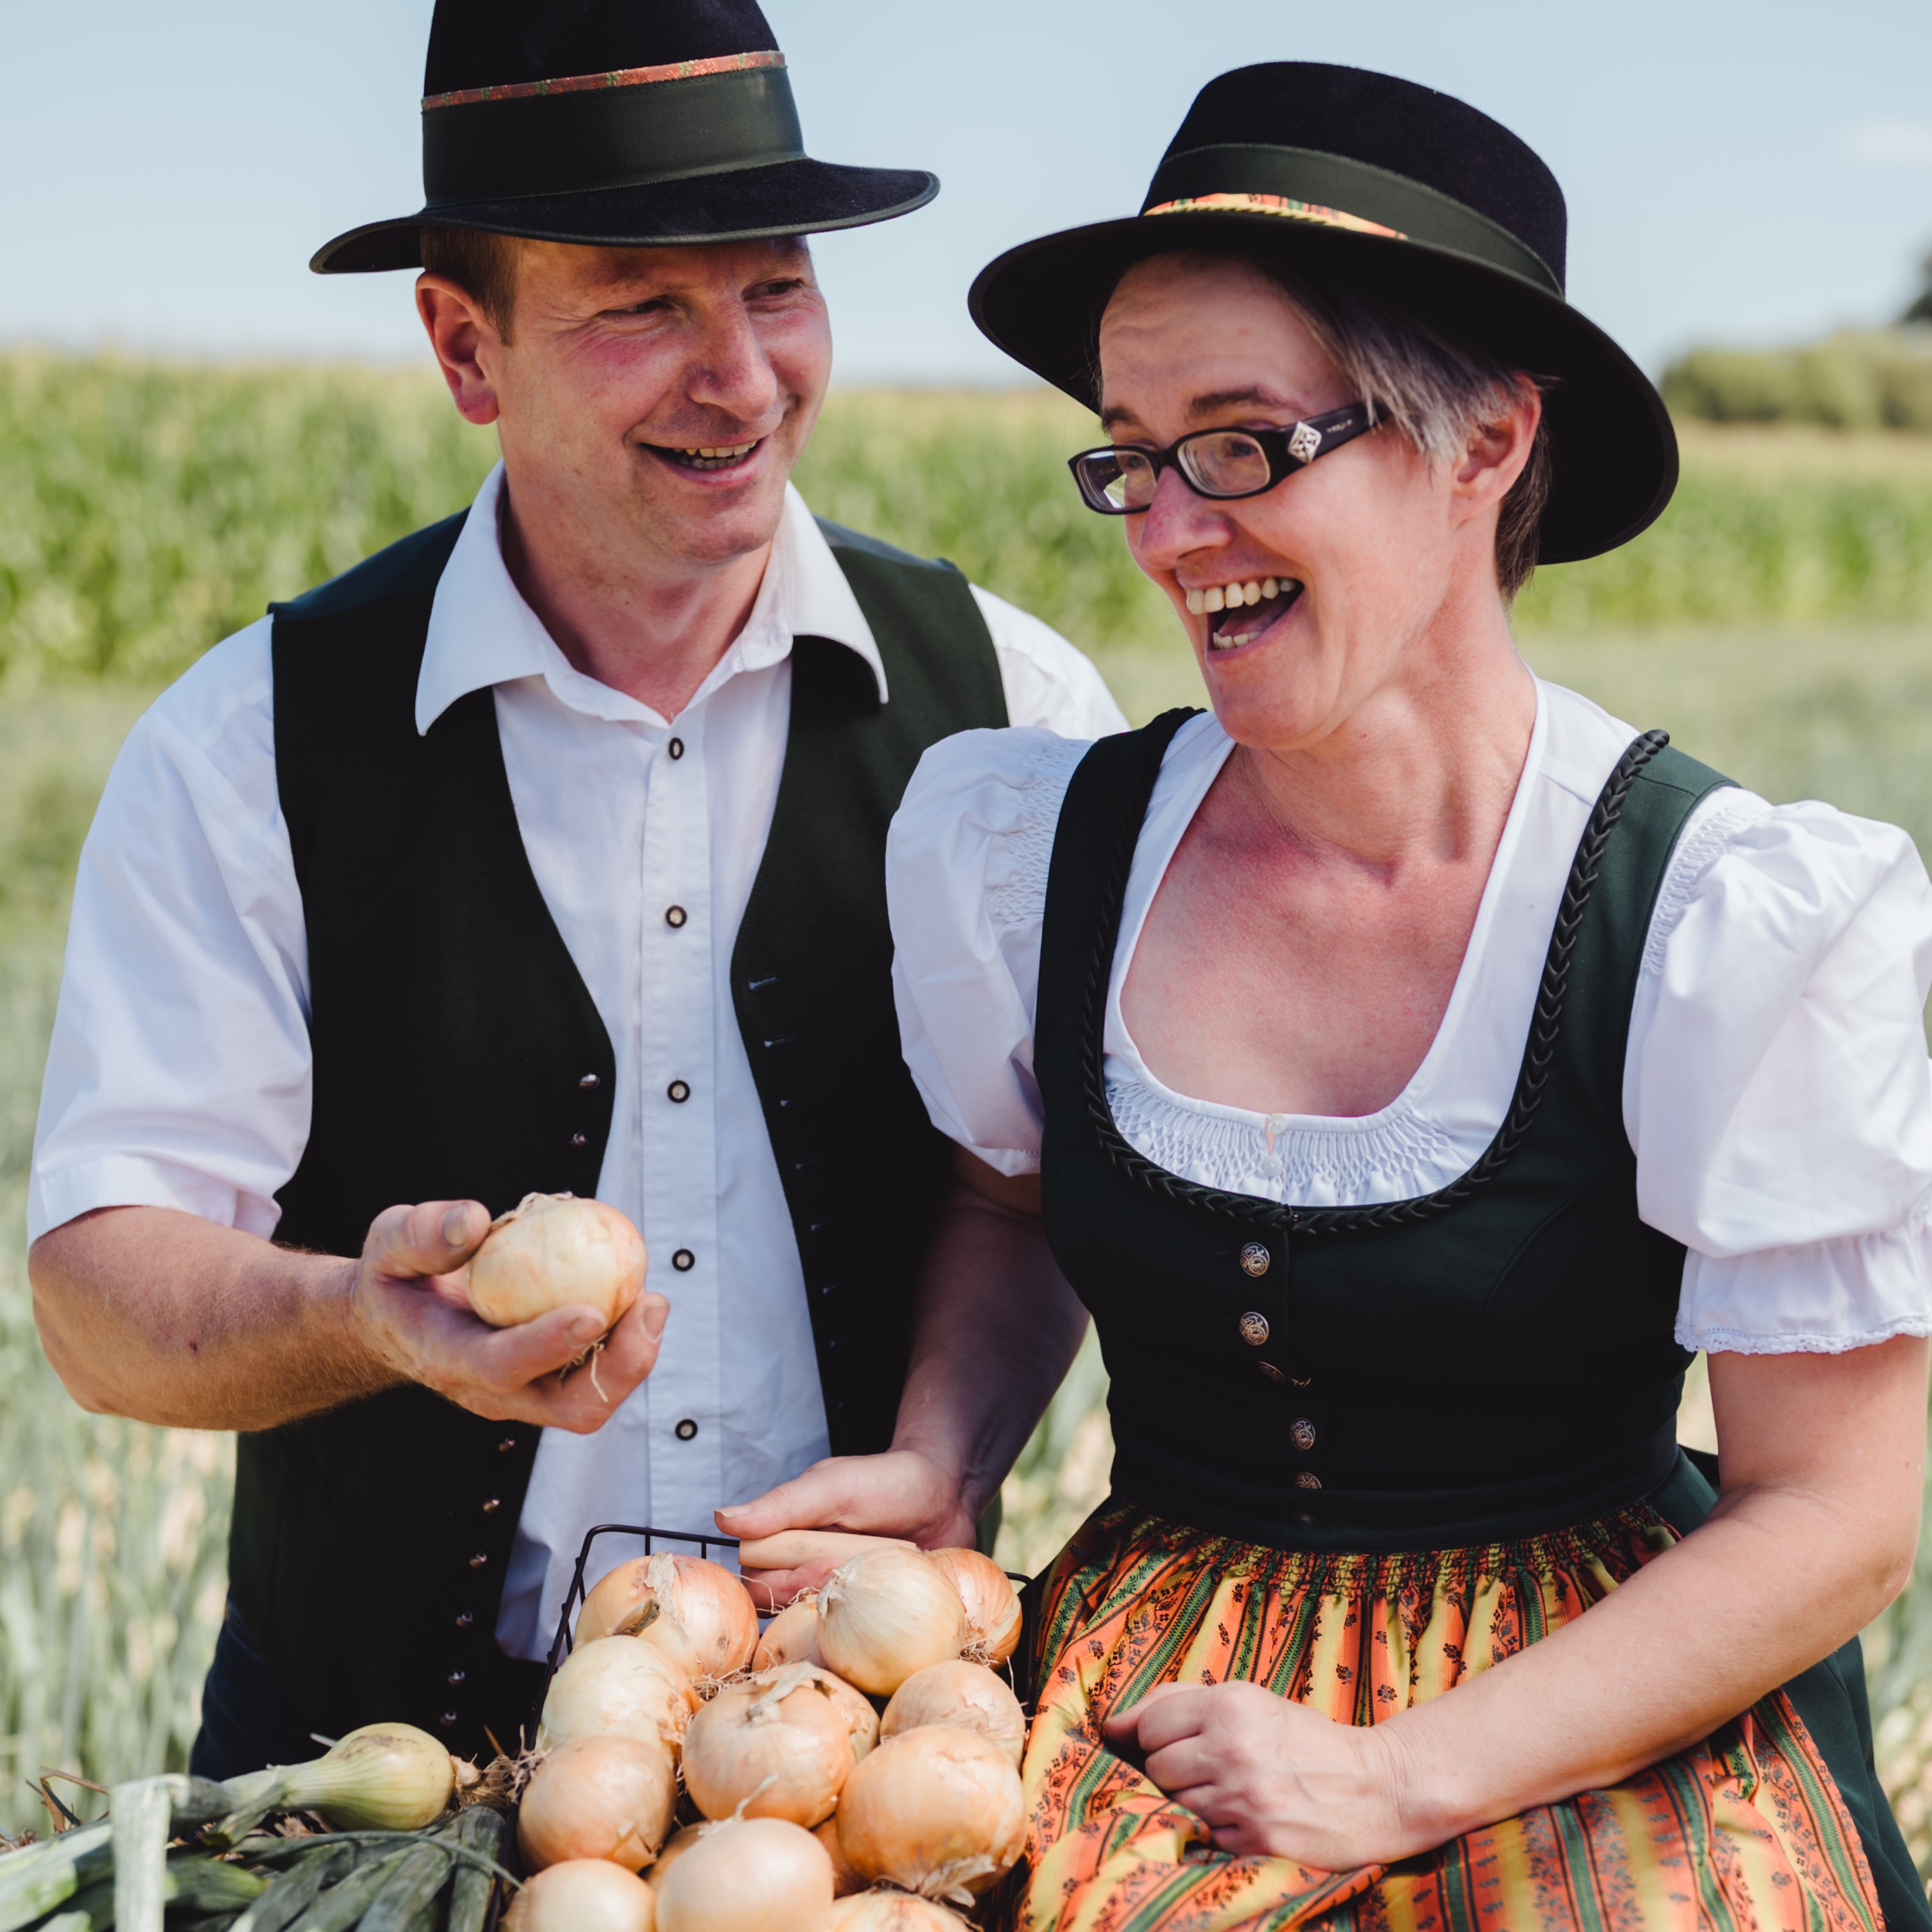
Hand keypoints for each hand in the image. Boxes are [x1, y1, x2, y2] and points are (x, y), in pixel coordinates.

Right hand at [348, 1199, 669, 1432]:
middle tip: (651, 1306)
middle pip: (569, 1407)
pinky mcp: (546, 1382)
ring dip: (634, 1355)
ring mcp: (523, 1393)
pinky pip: (595, 1371)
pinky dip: (624, 1339)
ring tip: (653, 1301)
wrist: (393, 1322)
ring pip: (592, 1397)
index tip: (592, 1312)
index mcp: (447, 1358)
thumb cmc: (396, 1278)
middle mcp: (491, 1390)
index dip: (548, 1344)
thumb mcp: (388, 1245)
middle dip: (622, 1369)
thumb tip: (474, 1220)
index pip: (501, 1365)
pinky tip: (636, 1291)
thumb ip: (422, 1235)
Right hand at [716, 1448, 976, 1604]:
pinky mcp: (873, 1615)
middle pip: (783, 1606)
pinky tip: (892, 1608)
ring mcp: (841, 1596)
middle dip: (814, 1590)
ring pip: (817, 1623)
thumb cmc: (886, 1481)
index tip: (818, 1561)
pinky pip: (857, 1637)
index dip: (781, 1576)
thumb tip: (721, 1518)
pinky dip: (871, 1626)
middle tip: (849, 1566)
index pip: (756, 1578)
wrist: (947, 1492)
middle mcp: (809, 1572)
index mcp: (789, 1543)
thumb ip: (782, 1505)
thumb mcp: (833, 1486)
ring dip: (843, 1606)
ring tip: (875, 1577)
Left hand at [1105, 1681, 1416, 1870]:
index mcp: (1231, 1704)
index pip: (1151, 1723)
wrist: (1374, 1787)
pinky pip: (1205, 1836)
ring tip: (1235, 1790)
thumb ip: (1178, 1701)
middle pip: (1158, 1767)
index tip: (1177, 1740)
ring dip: (1197, 1800)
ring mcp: (1244, 1798)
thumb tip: (1112, 1722)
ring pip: (1176, 1803)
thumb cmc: (1303, 1739)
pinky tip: (1249, 1816)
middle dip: (1176, 1769)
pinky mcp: (1256, 1840)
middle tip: (1214, 1767)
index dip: (1158, 1735)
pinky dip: (1220, 1829)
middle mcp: (1233, 1749)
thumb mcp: (1249, 1700)